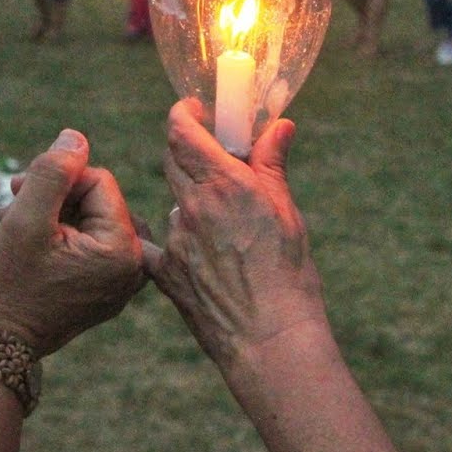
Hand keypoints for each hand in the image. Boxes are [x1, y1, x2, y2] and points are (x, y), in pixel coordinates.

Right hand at [0, 131, 145, 356]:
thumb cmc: (8, 283)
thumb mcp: (25, 219)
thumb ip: (53, 172)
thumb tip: (76, 138)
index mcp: (122, 250)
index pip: (99, 181)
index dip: (58, 177)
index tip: (20, 189)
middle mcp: (133, 268)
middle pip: (99, 199)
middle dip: (55, 194)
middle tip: (12, 199)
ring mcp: (121, 282)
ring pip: (91, 219)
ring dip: (53, 211)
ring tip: (14, 218)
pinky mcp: (105, 290)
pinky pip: (90, 244)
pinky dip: (61, 234)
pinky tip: (29, 238)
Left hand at [143, 101, 326, 373]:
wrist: (270, 341)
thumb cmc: (288, 276)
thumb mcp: (286, 212)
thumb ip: (272, 164)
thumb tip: (279, 127)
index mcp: (223, 185)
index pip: (182, 131)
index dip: (184, 114)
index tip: (196, 110)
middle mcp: (192, 207)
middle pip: (172, 159)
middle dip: (189, 149)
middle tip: (215, 154)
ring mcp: (173, 240)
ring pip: (174, 202)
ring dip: (192, 198)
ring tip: (225, 223)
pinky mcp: (165, 271)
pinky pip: (162, 242)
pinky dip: (180, 239)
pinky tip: (204, 254)